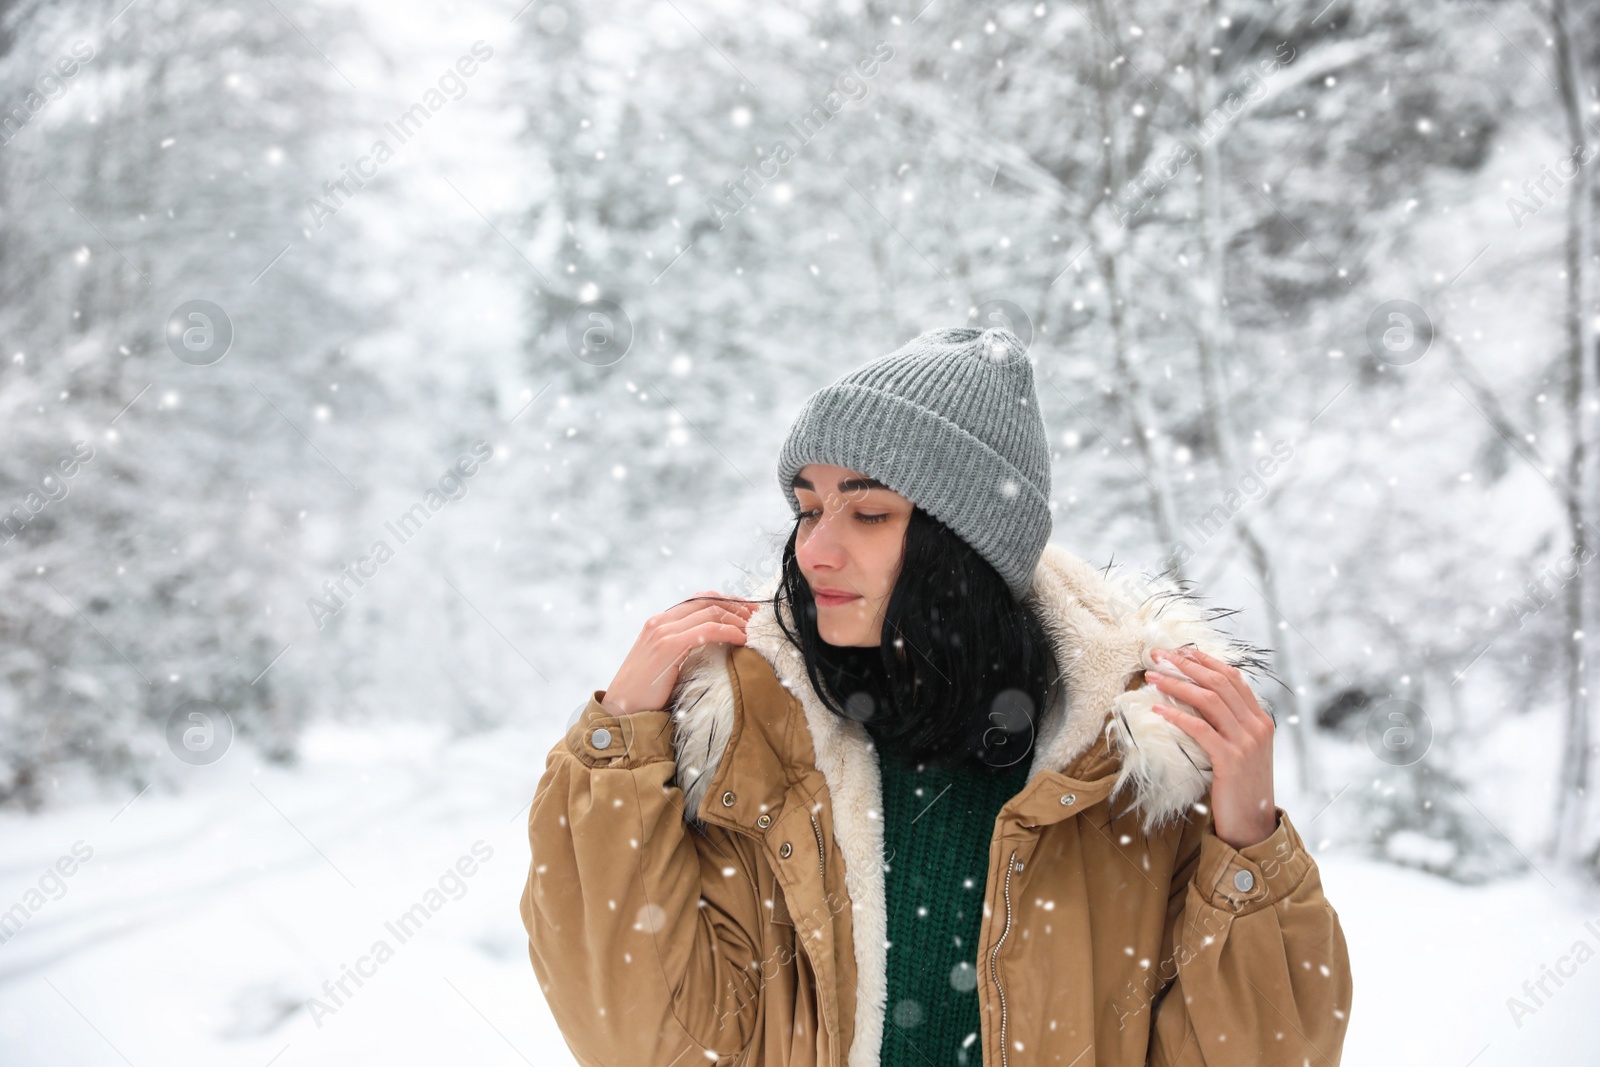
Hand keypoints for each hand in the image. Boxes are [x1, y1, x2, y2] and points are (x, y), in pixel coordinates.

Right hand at [601, 590, 757, 715]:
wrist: (620, 712)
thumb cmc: (645, 695)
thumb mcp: (665, 665)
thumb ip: (683, 650)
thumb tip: (716, 649)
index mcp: (659, 623)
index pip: (700, 600)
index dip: (728, 602)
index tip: (749, 611)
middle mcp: (660, 622)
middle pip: (708, 600)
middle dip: (738, 606)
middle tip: (758, 617)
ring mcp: (662, 632)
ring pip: (710, 612)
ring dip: (738, 618)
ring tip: (754, 631)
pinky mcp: (667, 646)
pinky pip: (707, 630)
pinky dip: (729, 631)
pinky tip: (743, 639)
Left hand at [1145, 646, 1277, 849]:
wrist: (1253, 825)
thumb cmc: (1240, 787)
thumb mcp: (1241, 750)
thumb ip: (1229, 725)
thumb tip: (1197, 700)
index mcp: (1261, 720)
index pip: (1233, 678)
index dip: (1205, 661)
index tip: (1180, 650)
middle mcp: (1256, 727)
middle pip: (1219, 682)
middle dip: (1186, 664)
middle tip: (1158, 655)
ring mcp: (1246, 743)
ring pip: (1209, 700)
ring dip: (1177, 684)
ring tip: (1152, 676)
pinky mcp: (1231, 760)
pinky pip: (1200, 729)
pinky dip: (1177, 715)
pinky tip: (1157, 708)